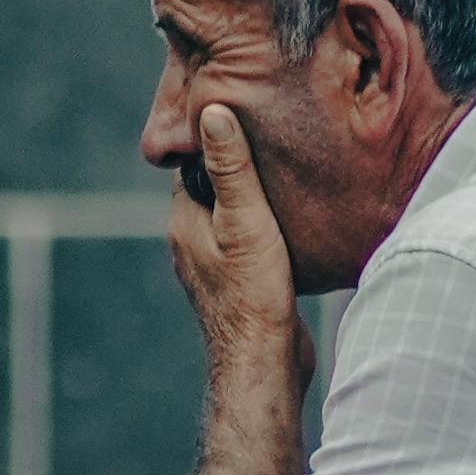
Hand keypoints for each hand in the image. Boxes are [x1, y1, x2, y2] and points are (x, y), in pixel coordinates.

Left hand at [164, 91, 302, 378]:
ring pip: (231, 216)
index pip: (194, 162)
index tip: (245, 115)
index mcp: (184, 220)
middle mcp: (191, 242)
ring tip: (288, 178)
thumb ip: (231, 168)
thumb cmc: (255, 294)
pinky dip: (264, 228)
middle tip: (274, 141)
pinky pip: (247, 242)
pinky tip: (291, 225)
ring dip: (255, 199)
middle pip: (213, 187)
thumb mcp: (246, 220)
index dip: (217, 137)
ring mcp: (213, 266)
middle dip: (239, 166)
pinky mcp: (236, 285)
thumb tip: (211, 111)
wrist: (264, 363)